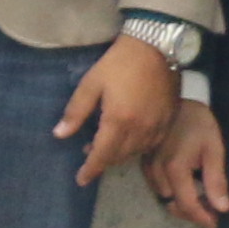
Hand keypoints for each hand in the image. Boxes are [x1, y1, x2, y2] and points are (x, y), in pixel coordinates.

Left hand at [55, 33, 176, 188]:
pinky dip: (137, 147)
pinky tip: (128, 138)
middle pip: (119, 156)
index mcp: (118, 120)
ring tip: (104, 146)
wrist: (157, 47)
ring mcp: (158, 126)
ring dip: (119, 154)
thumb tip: (59, 135)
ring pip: (136, 151)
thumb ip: (75, 112)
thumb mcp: (91, 84)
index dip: (91, 169)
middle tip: (89, 156)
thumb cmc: (119, 63)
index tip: (81, 180)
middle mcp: (140, 129)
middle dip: (103, 160)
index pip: (102, 154)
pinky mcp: (169, 120)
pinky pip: (151, 143)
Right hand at [144, 98, 228, 227]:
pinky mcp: (142, 163)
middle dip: (192, 210)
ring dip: (180, 201)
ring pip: (164, 196)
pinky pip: (157, 186)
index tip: (215, 222)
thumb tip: (222, 208)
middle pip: (173, 204)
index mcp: (175, 168)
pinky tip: (185, 185)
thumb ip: (216, 180)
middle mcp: (156, 172)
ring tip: (200, 197)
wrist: (171, 99)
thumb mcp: (213, 148)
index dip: (202, 217)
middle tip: (211, 208)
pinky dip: (171, 191)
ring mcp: (147, 168)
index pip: (187, 204)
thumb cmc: (197, 122)